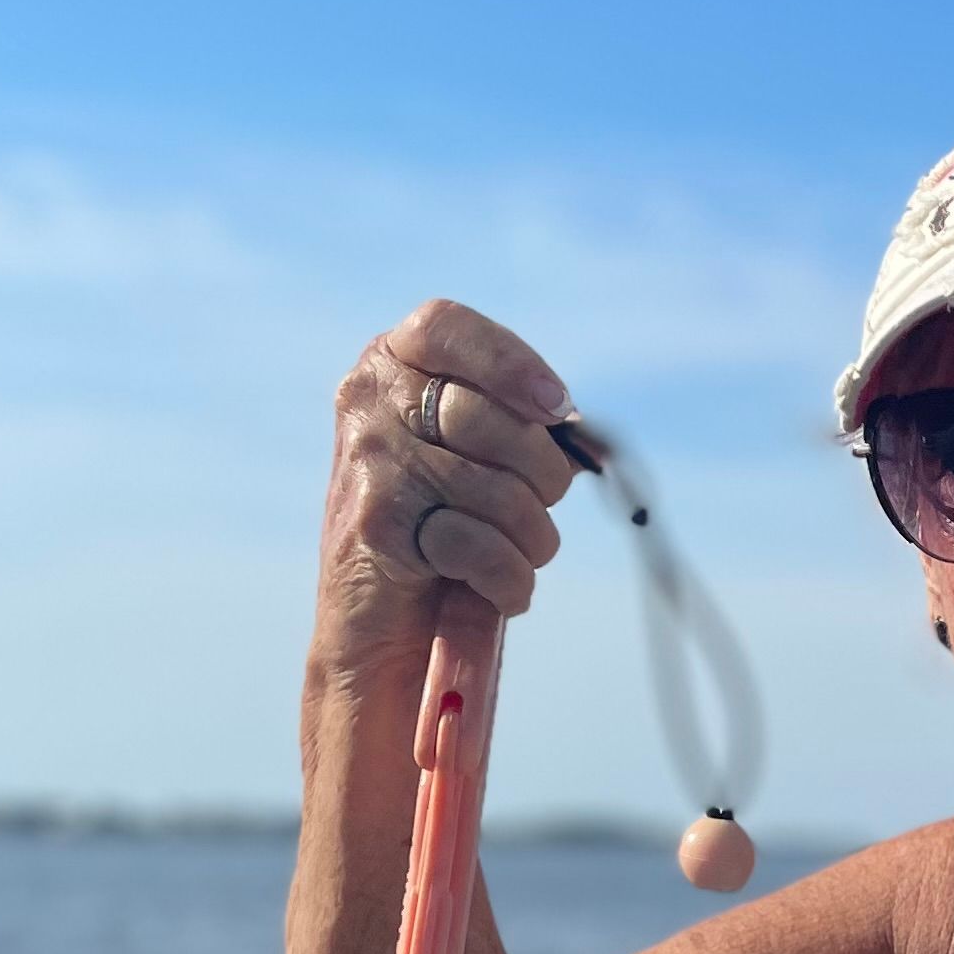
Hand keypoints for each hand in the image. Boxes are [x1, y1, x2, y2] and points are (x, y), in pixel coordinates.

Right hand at [312, 299, 578, 690]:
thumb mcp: (478, 460)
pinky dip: (509, 579)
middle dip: (543, 478)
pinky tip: (497, 589)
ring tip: (516, 555)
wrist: (378, 626)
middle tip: (538, 507)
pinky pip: (479, 543)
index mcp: (390, 366)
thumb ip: (520, 427)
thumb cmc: (444, 531)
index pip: (445, 326)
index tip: (555, 408)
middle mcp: (368, 402)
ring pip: (500, 490)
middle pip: (494, 420)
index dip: (510, 363)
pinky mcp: (377, 525)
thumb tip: (585, 436)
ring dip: (532, 540)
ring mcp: (368, 461)